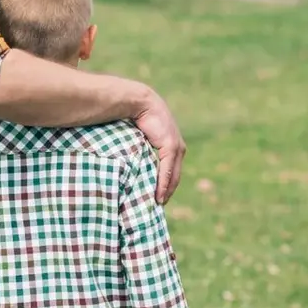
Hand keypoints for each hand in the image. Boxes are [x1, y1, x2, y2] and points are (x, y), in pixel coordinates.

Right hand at [132, 89, 185, 203]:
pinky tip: (158, 197)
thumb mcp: (139, 138)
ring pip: (173, 176)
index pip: (172, 169)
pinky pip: (168, 171)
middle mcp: (178, 146)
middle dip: (167, 191)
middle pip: (175, 176)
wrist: (138, 102)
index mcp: (172, 144)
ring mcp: (176, 147)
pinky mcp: (170, 147)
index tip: (159, 197)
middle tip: (158, 205)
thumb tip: (129, 160)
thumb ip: (140, 149)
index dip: (166, 184)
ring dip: (166, 191)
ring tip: (158, 204)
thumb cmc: (134, 116)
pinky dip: (163, 185)